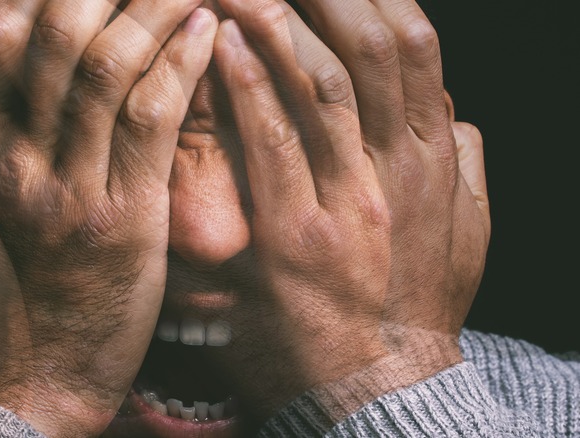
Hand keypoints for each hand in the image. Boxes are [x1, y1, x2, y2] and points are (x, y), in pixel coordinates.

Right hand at [0, 0, 216, 433]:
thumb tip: (19, 44)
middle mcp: (7, 155)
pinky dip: (183, 63)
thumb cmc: (14, 283)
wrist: (31, 377)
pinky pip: (152, 119)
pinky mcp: (119, 218)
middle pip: (55, 31)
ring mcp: (62, 186)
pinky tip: (208, 28)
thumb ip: (2, 127)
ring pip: (106, 63)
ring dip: (154, 5)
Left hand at [206, 0, 490, 421]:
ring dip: (281, 21)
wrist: (378, 380)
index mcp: (431, 159)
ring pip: (322, 83)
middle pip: (369, 49)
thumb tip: (461, 119)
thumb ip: (465, 172)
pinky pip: (275, 141)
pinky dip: (251, 85)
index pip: (412, 49)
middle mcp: (397, 167)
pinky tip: (226, 44)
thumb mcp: (465, 236)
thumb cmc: (414, 305)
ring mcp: (347, 198)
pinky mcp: (296, 233)